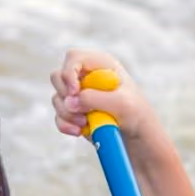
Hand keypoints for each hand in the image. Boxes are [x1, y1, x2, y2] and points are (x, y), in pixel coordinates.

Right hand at [49, 50, 165, 143]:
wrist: (137, 137)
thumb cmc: (136, 114)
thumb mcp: (121, 104)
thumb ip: (95, 98)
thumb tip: (70, 101)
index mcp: (101, 64)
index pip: (74, 58)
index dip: (69, 72)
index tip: (74, 91)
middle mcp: (86, 76)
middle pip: (58, 76)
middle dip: (65, 95)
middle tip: (81, 110)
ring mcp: (78, 95)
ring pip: (57, 98)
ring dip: (67, 113)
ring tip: (85, 124)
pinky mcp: (74, 113)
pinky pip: (58, 116)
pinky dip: (65, 125)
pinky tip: (79, 131)